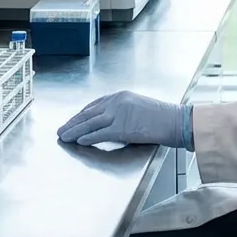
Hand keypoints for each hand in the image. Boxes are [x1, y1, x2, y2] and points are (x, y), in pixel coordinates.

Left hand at [57, 90, 187, 147]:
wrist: (175, 120)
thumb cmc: (162, 116)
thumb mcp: (138, 106)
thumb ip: (122, 111)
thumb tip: (109, 122)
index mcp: (120, 95)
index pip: (94, 105)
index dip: (80, 115)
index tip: (72, 120)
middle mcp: (116, 102)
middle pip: (87, 114)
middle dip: (72, 122)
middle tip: (61, 129)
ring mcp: (118, 115)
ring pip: (89, 124)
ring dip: (73, 130)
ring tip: (63, 136)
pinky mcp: (121, 128)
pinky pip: (99, 134)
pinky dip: (87, 137)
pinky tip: (78, 140)